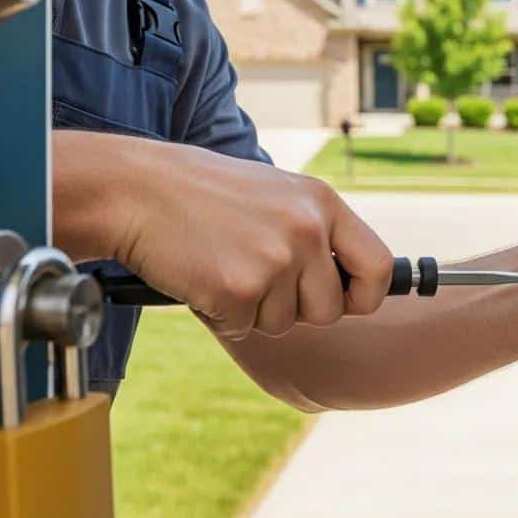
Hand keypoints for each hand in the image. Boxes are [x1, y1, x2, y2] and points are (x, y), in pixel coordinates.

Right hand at [93, 136, 392, 339]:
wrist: (138, 189)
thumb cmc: (205, 194)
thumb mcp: (277, 195)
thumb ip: (315, 232)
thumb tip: (349, 288)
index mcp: (323, 202)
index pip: (379, 267)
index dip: (366, 295)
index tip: (347, 302)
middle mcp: (308, 230)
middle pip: (329, 309)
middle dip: (295, 308)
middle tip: (254, 275)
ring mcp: (275, 260)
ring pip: (283, 323)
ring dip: (253, 309)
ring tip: (222, 262)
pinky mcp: (238, 290)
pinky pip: (242, 328)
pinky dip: (220, 314)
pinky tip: (201, 275)